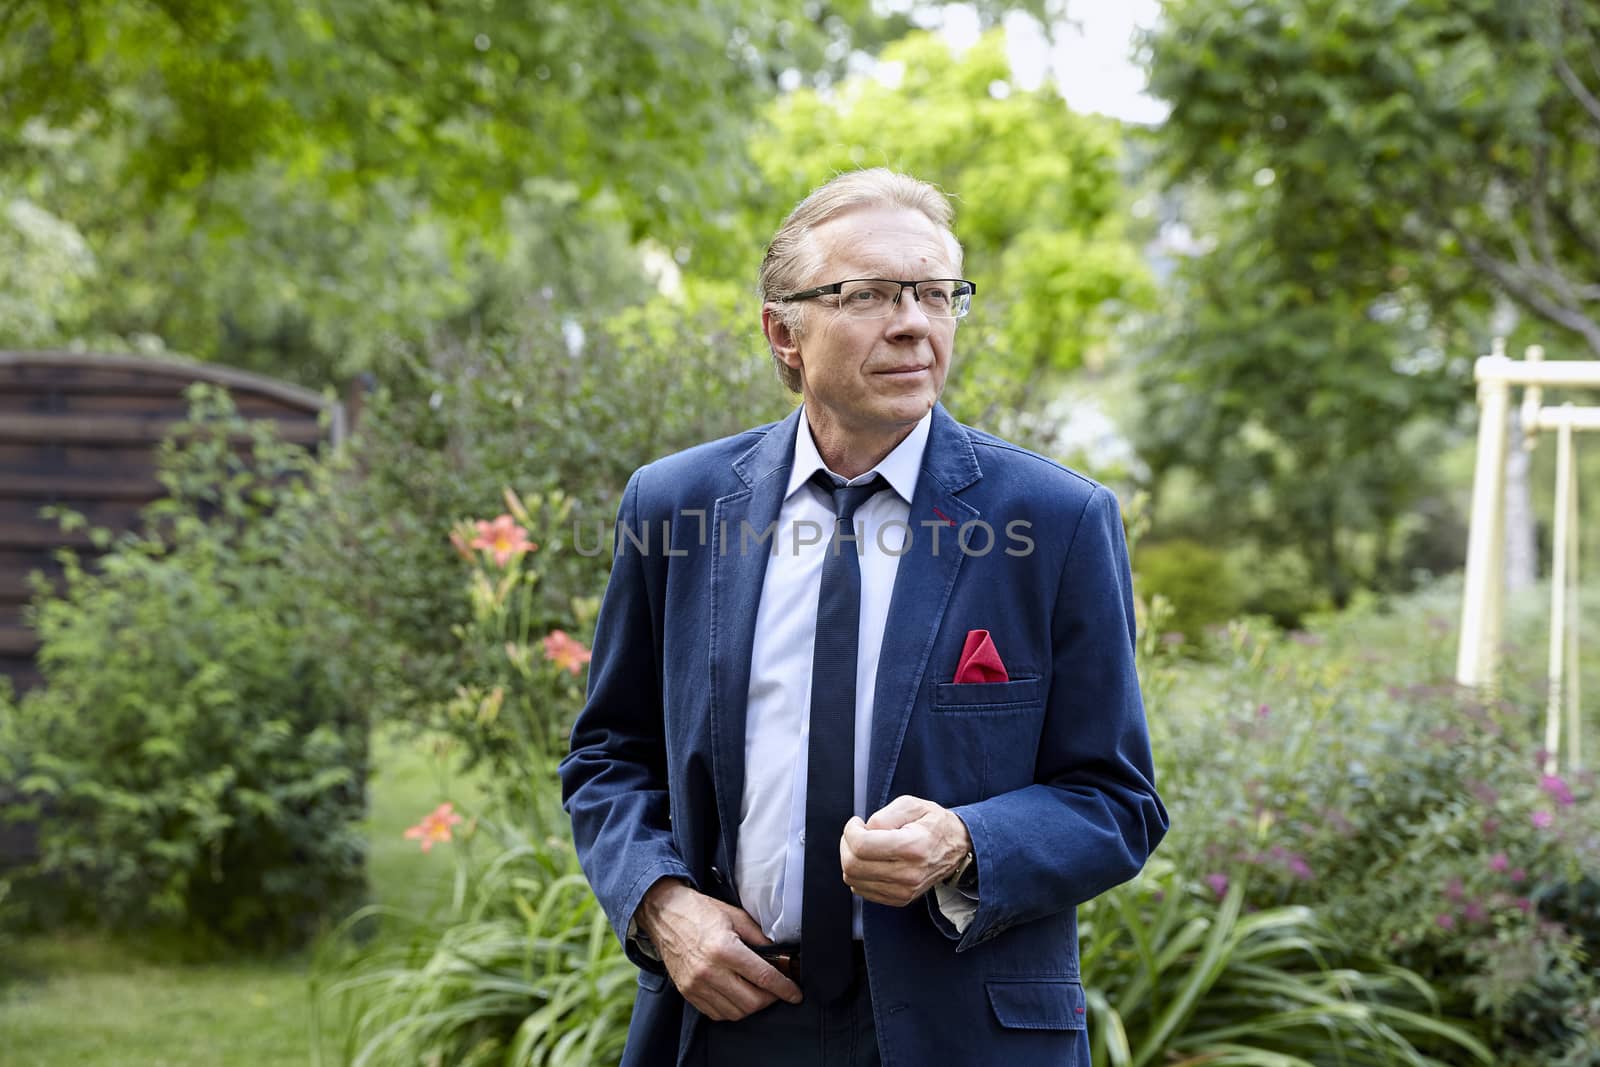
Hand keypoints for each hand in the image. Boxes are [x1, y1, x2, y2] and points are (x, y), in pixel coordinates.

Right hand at [634, 878, 803, 1019]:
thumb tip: (781, 955)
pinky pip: (716, 1013)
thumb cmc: (700, 911)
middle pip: (751, 1002)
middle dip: (771, 1000)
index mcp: (724, 949)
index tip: (795, 994)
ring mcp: (696, 985)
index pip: (763, 977)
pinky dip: (732, 1010)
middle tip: (777, 991)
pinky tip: (738, 996)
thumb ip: (759, 938)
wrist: (665, 914)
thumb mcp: (736, 916)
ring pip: (735, 1012)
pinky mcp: (687, 993)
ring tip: (758, 993)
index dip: (784, 988)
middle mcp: (709, 971)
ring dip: (752, 1007)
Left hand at [839, 795, 972, 906]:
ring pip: (853, 880)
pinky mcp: (900, 899)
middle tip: (856, 832)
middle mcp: (909, 874)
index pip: (862, 846)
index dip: (850, 831)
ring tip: (865, 845)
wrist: (957, 847)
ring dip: (850, 859)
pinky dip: (859, 874)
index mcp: (913, 847)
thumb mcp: (912, 804)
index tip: (857, 822)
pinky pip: (861, 890)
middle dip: (846, 845)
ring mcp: (905, 891)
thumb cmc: (932, 823)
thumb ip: (884, 815)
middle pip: (853, 866)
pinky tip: (871, 860)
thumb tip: (864, 831)